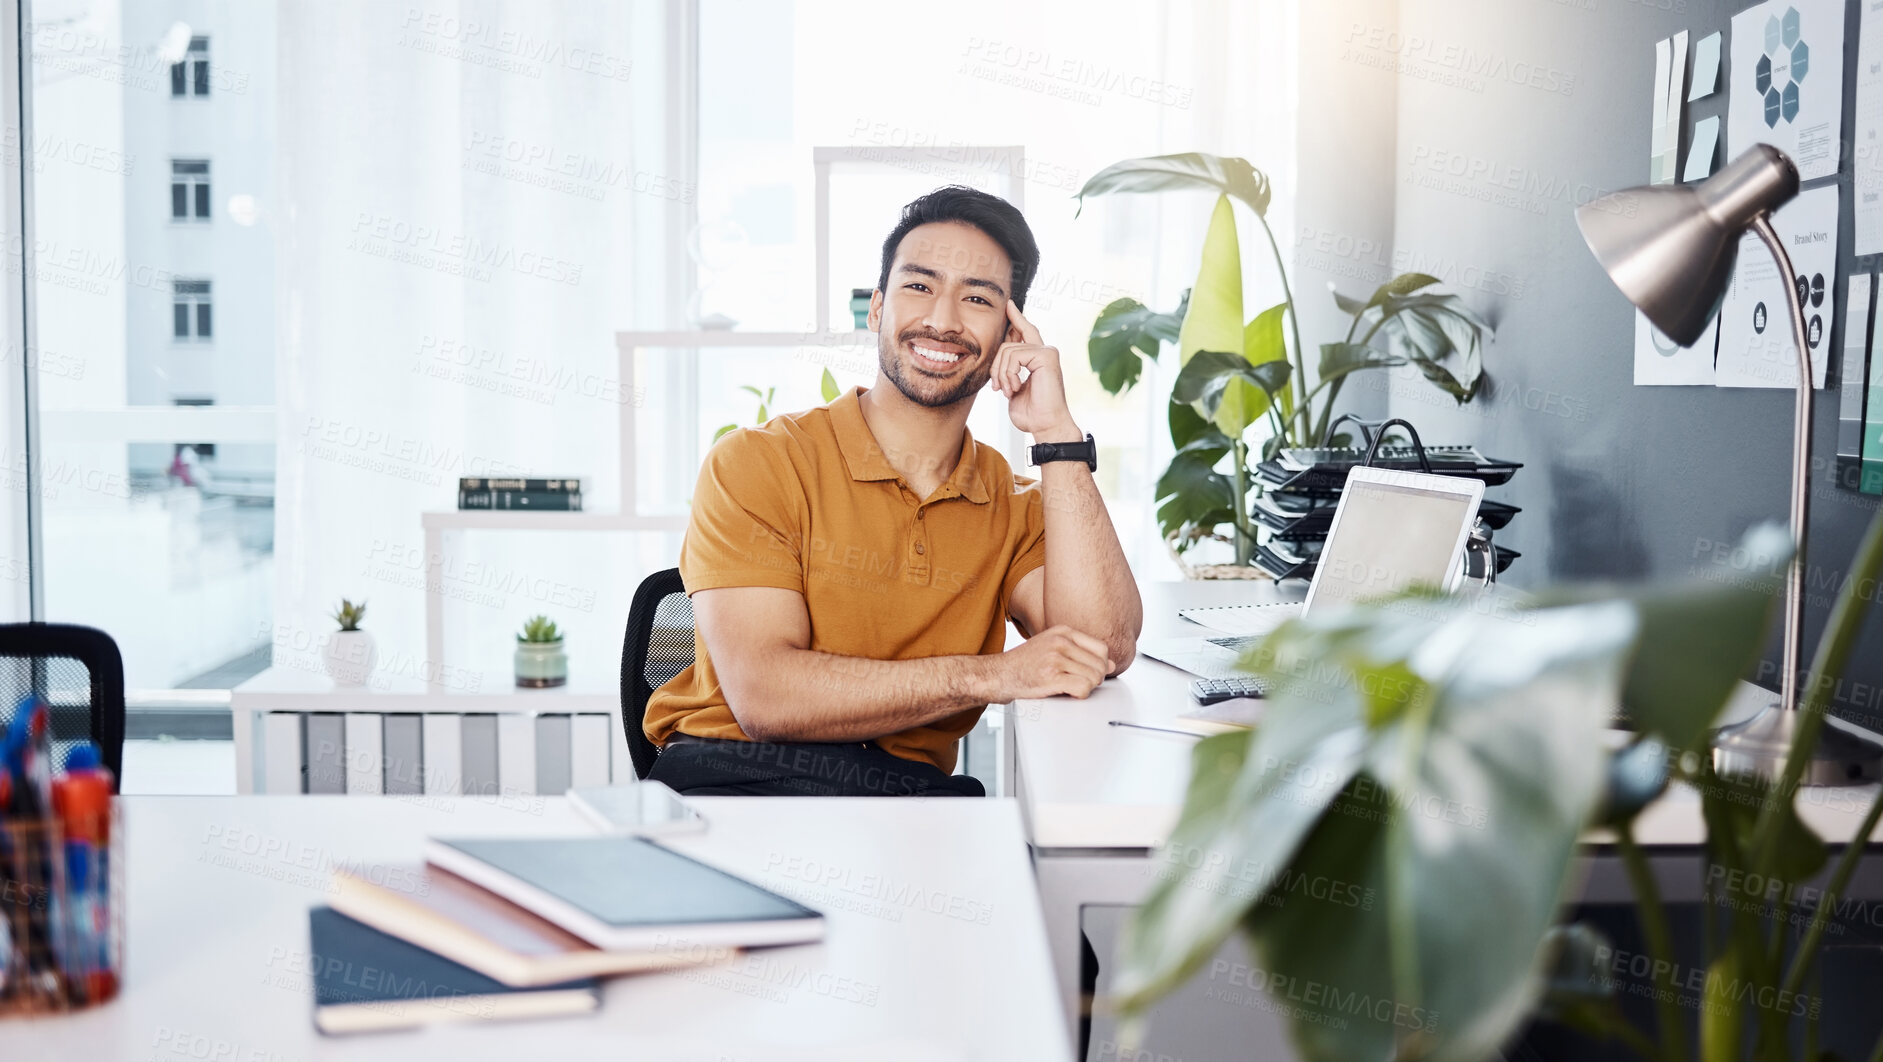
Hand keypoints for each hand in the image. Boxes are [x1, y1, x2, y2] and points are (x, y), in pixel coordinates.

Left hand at [992, 301, 1080, 441]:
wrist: (1046, 426)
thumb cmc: (1031, 414)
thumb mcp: (1014, 389)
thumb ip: (1009, 371)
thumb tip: (1000, 359)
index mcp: (1038, 358)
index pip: (1025, 331)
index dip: (1016, 318)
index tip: (1009, 305)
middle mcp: (1044, 351)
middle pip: (1007, 344)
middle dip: (996, 366)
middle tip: (998, 388)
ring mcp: (1047, 352)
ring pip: (1007, 351)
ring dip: (1002, 374)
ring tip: (1008, 391)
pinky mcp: (1046, 356)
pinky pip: (1014, 356)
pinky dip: (1009, 374)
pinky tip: (1015, 388)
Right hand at [997, 625, 1113, 699]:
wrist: (996, 674)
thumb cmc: (1022, 664)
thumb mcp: (1051, 648)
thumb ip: (1080, 652)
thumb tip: (1111, 664)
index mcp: (1062, 631)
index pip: (1101, 648)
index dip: (1101, 665)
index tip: (1091, 673)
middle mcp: (1060, 642)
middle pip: (1101, 664)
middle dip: (1095, 678)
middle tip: (1080, 683)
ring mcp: (1055, 658)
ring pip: (1095, 677)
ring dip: (1087, 688)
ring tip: (1071, 688)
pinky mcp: (1051, 676)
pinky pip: (1084, 688)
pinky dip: (1080, 694)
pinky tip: (1068, 693)